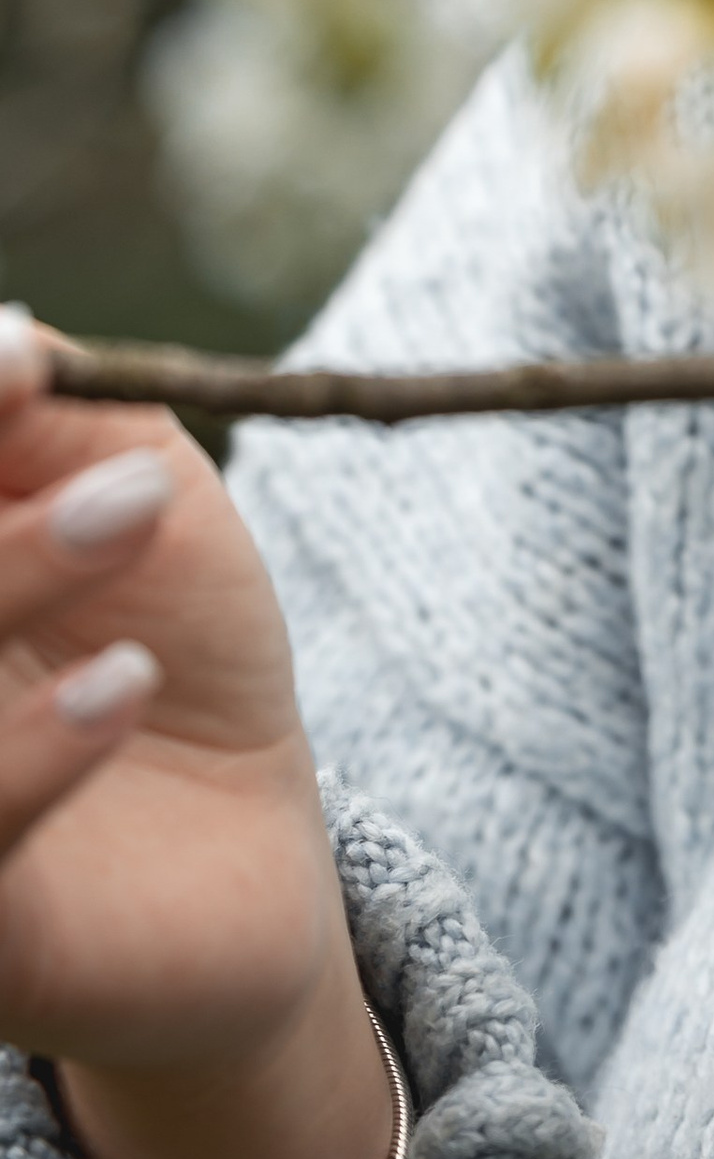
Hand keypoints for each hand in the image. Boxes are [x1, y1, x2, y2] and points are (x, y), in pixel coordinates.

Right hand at [0, 313, 393, 1158]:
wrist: (246, 822)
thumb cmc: (162, 622)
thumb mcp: (124, 478)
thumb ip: (47, 408)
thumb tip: (6, 336)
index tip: (21, 361)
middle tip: (118, 458)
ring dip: (10, 577)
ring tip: (135, 508)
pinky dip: (30, 755)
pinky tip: (123, 682)